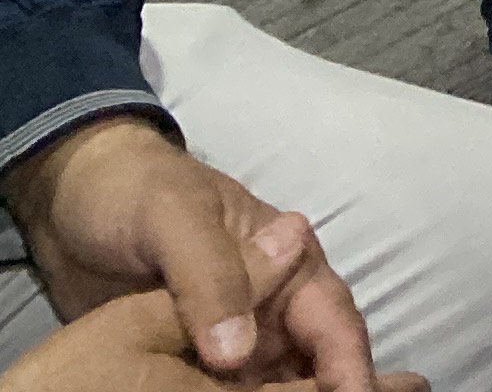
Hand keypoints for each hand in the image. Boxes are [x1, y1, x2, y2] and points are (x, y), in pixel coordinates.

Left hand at [3, 119, 391, 387]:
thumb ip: (212, 278)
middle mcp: (269, 305)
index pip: (332, 322)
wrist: (69, 199)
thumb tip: (239, 353)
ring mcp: (228, 336)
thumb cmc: (135, 192)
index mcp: (288, 262)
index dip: (349, 366)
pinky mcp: (187, 360)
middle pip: (313, 362)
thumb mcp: (175, 220)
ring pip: (272, 384)